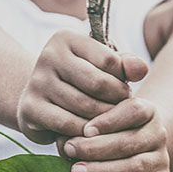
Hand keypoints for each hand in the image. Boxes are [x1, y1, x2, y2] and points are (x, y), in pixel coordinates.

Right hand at [16, 31, 147, 143]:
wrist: (40, 98)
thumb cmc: (79, 79)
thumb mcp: (101, 66)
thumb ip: (124, 64)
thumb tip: (142, 69)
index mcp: (66, 38)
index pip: (109, 60)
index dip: (123, 81)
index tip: (125, 91)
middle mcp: (48, 56)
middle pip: (98, 84)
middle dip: (116, 101)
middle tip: (121, 111)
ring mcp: (37, 82)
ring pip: (85, 106)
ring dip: (104, 119)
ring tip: (110, 121)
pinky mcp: (30, 108)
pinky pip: (68, 124)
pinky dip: (85, 132)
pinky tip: (92, 133)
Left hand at [61, 96, 172, 171]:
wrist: (136, 149)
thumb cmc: (107, 133)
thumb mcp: (99, 122)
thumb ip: (83, 126)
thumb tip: (65, 141)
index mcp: (146, 111)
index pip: (134, 110)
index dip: (110, 120)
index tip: (85, 129)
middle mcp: (157, 133)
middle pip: (130, 141)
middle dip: (96, 148)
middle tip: (70, 150)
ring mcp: (162, 158)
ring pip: (139, 165)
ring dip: (105, 170)